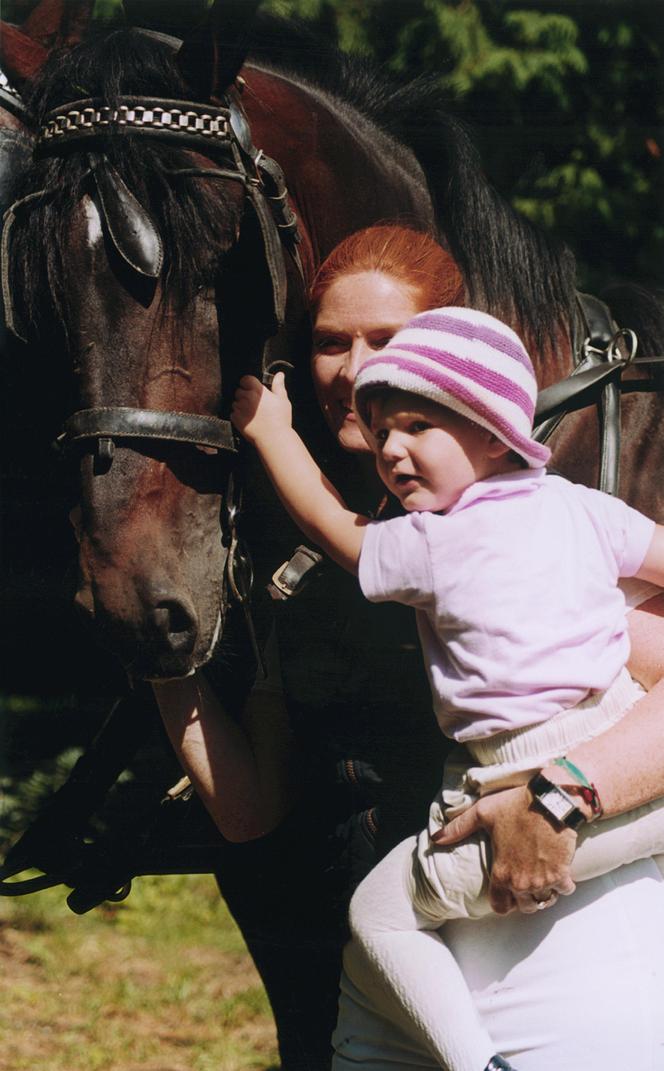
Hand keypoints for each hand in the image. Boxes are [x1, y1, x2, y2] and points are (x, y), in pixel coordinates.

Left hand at [231, 372, 291, 445]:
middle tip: (255, 404)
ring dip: (241, 405)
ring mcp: (239, 409)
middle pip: (239, 391)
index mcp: (257, 391)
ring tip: (252, 413)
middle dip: (245, 395)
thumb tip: (280, 374)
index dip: (248, 383)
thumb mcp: (282, 399)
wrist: (273, 438)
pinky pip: (233, 413)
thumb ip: (278, 385)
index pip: (245, 379)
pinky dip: (238, 415)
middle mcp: (246, 398)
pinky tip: (249, 420)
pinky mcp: (235, 419)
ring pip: (235, 402)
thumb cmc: (280, 419)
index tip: (252, 388)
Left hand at [431, 785, 577, 914]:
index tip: (507, 895)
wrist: (550, 801)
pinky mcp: (562, 873)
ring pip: (545, 901)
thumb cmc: (515, 806)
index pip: (500, 906)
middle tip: (526, 886)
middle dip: (525, 900)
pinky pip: (565, 889)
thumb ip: (459, 828)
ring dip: (544, 894)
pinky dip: (563, 884)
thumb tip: (436, 838)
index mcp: (501, 873)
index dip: (503, 903)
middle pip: (525, 908)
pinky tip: (559, 872)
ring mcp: (543, 880)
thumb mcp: (482, 813)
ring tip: (542, 881)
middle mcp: (522, 882)